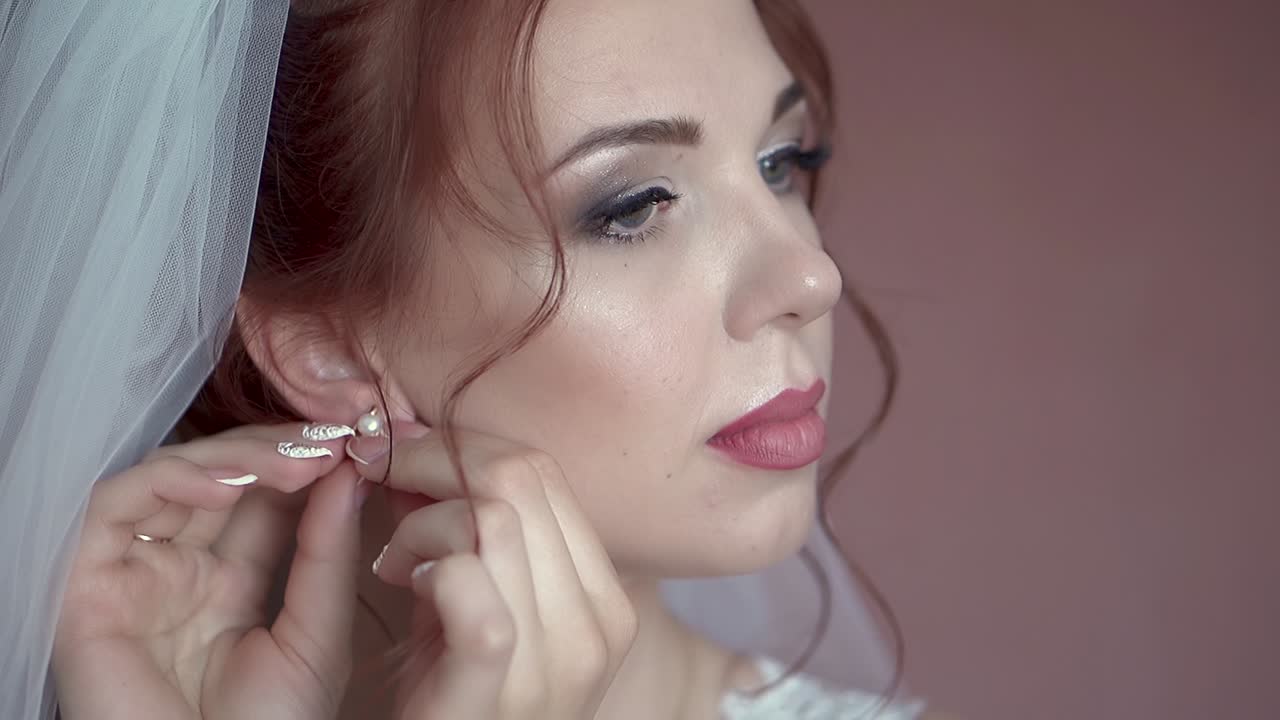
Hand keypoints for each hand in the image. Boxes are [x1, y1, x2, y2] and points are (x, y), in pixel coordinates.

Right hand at [53, 424, 363, 719]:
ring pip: (171, 479)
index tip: (356, 439)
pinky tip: (228, 485)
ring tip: (298, 462)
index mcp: (230, 583)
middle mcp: (178, 570)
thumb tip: (348, 474)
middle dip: (276, 451)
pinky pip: (116, 506)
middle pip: (219, 479)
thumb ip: (327, 556)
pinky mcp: (87, 583)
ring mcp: (134, 574)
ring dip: (236, 457)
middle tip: (332, 439)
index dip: (304, 464)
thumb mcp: (316, 635)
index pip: (262, 500)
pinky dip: (169, 481)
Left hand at [352, 425, 637, 719]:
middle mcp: (597, 622)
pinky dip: (428, 562)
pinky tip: (404, 584)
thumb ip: (464, 535)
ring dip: (422, 518)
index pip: (544, 471)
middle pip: (521, 478)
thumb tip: (418, 447)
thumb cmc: (454, 701)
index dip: (463, 444)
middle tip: (379, 476)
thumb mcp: (476, 608)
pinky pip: (473, 584)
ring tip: (394, 559)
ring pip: (493, 516)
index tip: (403, 451)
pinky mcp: (503, 683)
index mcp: (603, 596)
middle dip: (432, 460)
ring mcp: (559, 656)